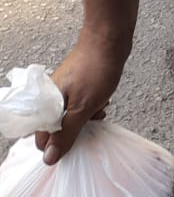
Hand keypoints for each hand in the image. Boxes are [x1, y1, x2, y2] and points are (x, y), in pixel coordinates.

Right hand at [34, 32, 127, 163]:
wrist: (110, 38)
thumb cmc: (96, 68)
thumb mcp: (83, 108)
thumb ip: (65, 134)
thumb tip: (49, 158)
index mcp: (46, 104)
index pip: (42, 138)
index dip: (58, 144)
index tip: (76, 140)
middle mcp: (51, 98)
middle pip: (56, 129)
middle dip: (74, 130)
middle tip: (90, 121)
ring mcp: (64, 91)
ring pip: (70, 118)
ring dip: (85, 119)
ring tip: (98, 109)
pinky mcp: (76, 86)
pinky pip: (80, 106)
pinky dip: (91, 108)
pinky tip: (102, 102)